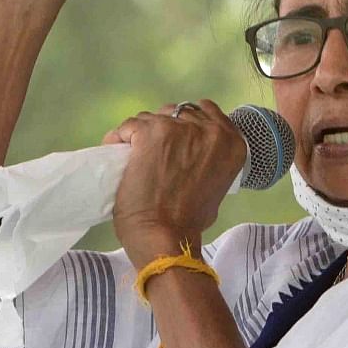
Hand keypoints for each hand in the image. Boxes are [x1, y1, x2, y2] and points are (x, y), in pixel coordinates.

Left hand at [102, 100, 246, 267]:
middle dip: (163, 129)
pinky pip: (128, 126)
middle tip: (151, 153)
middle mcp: (209, 129)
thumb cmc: (189, 222)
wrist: (165, 235)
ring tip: (132, 157)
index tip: (172, 142)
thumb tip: (191, 154)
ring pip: (150, 118)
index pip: (205, 112)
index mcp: (231, 142)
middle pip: (176, 113)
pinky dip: (118, 138)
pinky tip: (116, 153)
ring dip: (140, 134)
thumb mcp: (216, 186)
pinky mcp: (150, 132)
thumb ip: (209, 161)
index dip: (184, 125)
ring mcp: (179, 128)